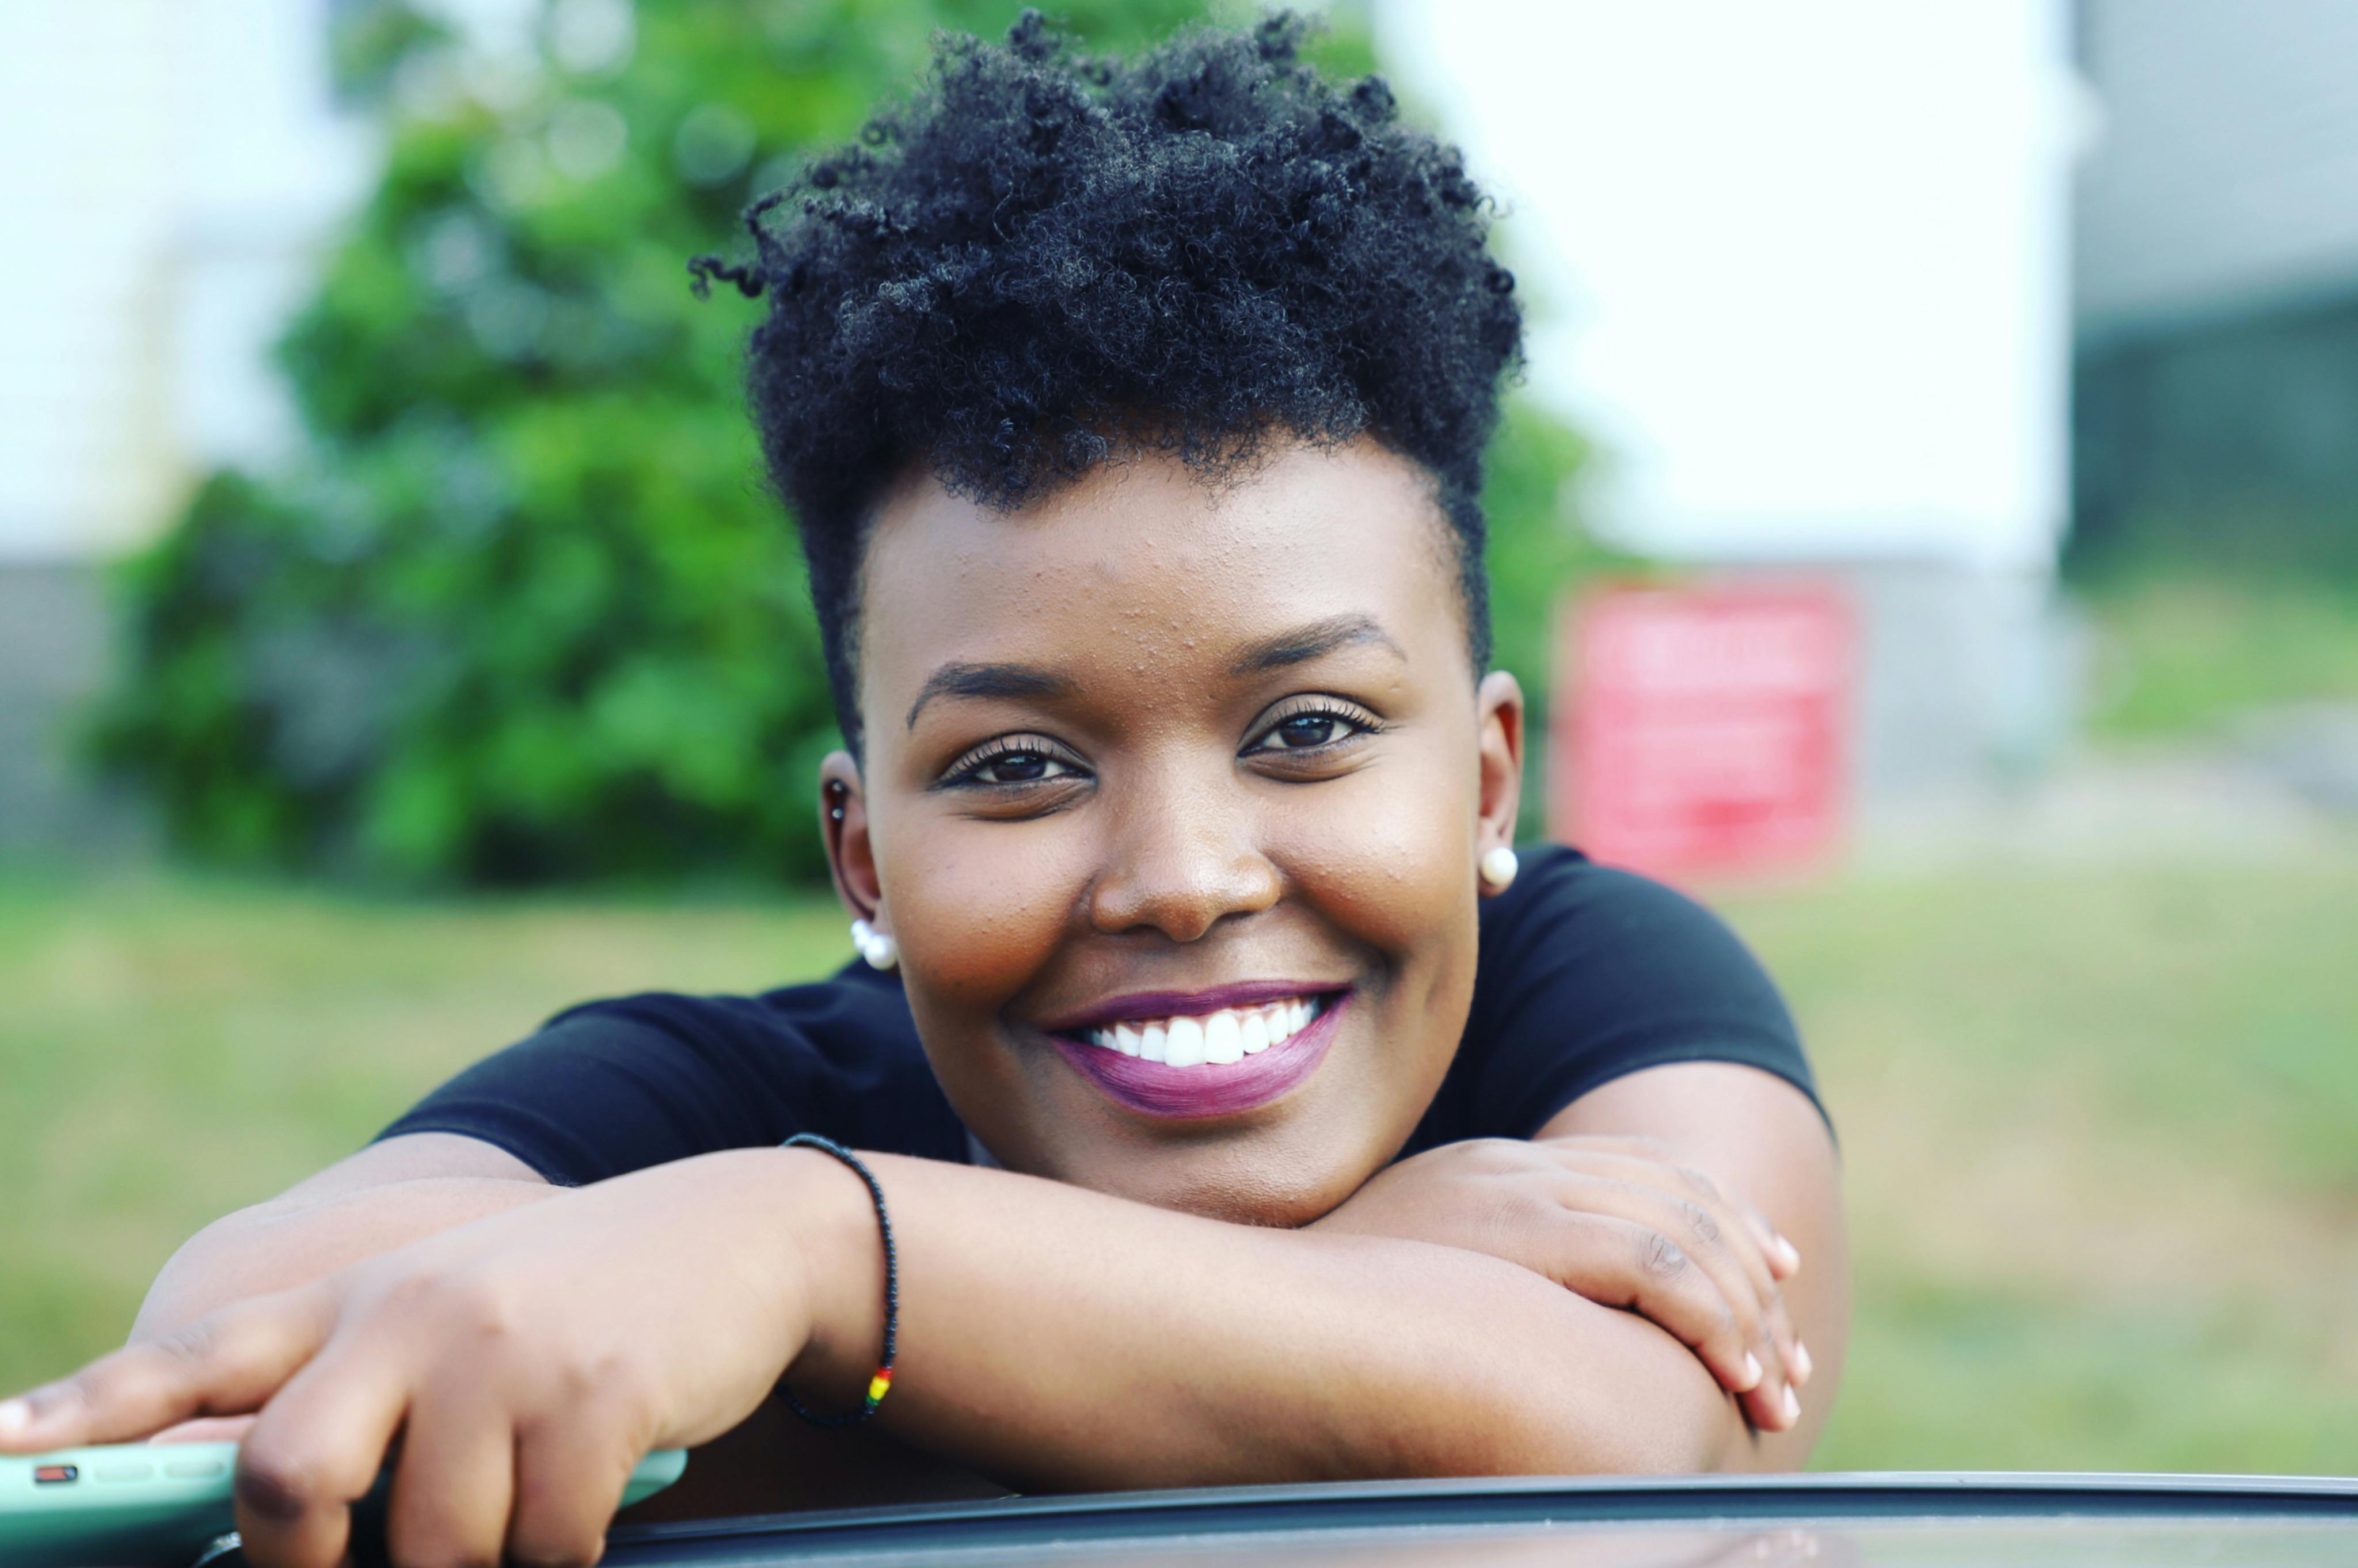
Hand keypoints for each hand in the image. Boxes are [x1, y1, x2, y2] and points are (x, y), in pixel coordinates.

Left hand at [0, 1148, 876, 1567]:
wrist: (734, 1236)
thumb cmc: (568, 1309)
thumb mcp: (447, 1318)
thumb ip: (353, 1396)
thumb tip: (283, 1527)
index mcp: (354, 1299)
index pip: (191, 1361)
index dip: (81, 1417)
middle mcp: (410, 1311)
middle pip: (287, 1480)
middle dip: (309, 1562)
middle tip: (358, 1564)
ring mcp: (502, 1350)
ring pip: (434, 1548)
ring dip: (480, 1562)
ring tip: (522, 1515)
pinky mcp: (595, 1393)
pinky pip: (546, 1548)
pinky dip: (564, 1556)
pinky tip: (589, 1503)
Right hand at [1311, 1135, 1809, 1432]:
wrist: (1251, 1293)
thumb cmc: (1322, 1309)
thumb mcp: (1416, 1272)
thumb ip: (1483, 1275)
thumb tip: (1534, 1337)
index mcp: (1500, 1169)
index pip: (1646, 1173)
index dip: (1723, 1226)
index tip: (1772, 1286)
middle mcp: (1519, 1168)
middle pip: (1680, 1199)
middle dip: (1752, 1283)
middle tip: (1788, 1368)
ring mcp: (1519, 1193)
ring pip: (1681, 1233)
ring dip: (1743, 1317)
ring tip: (1772, 1390)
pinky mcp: (1518, 1233)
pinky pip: (1650, 1263)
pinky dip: (1708, 1315)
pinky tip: (1730, 1369)